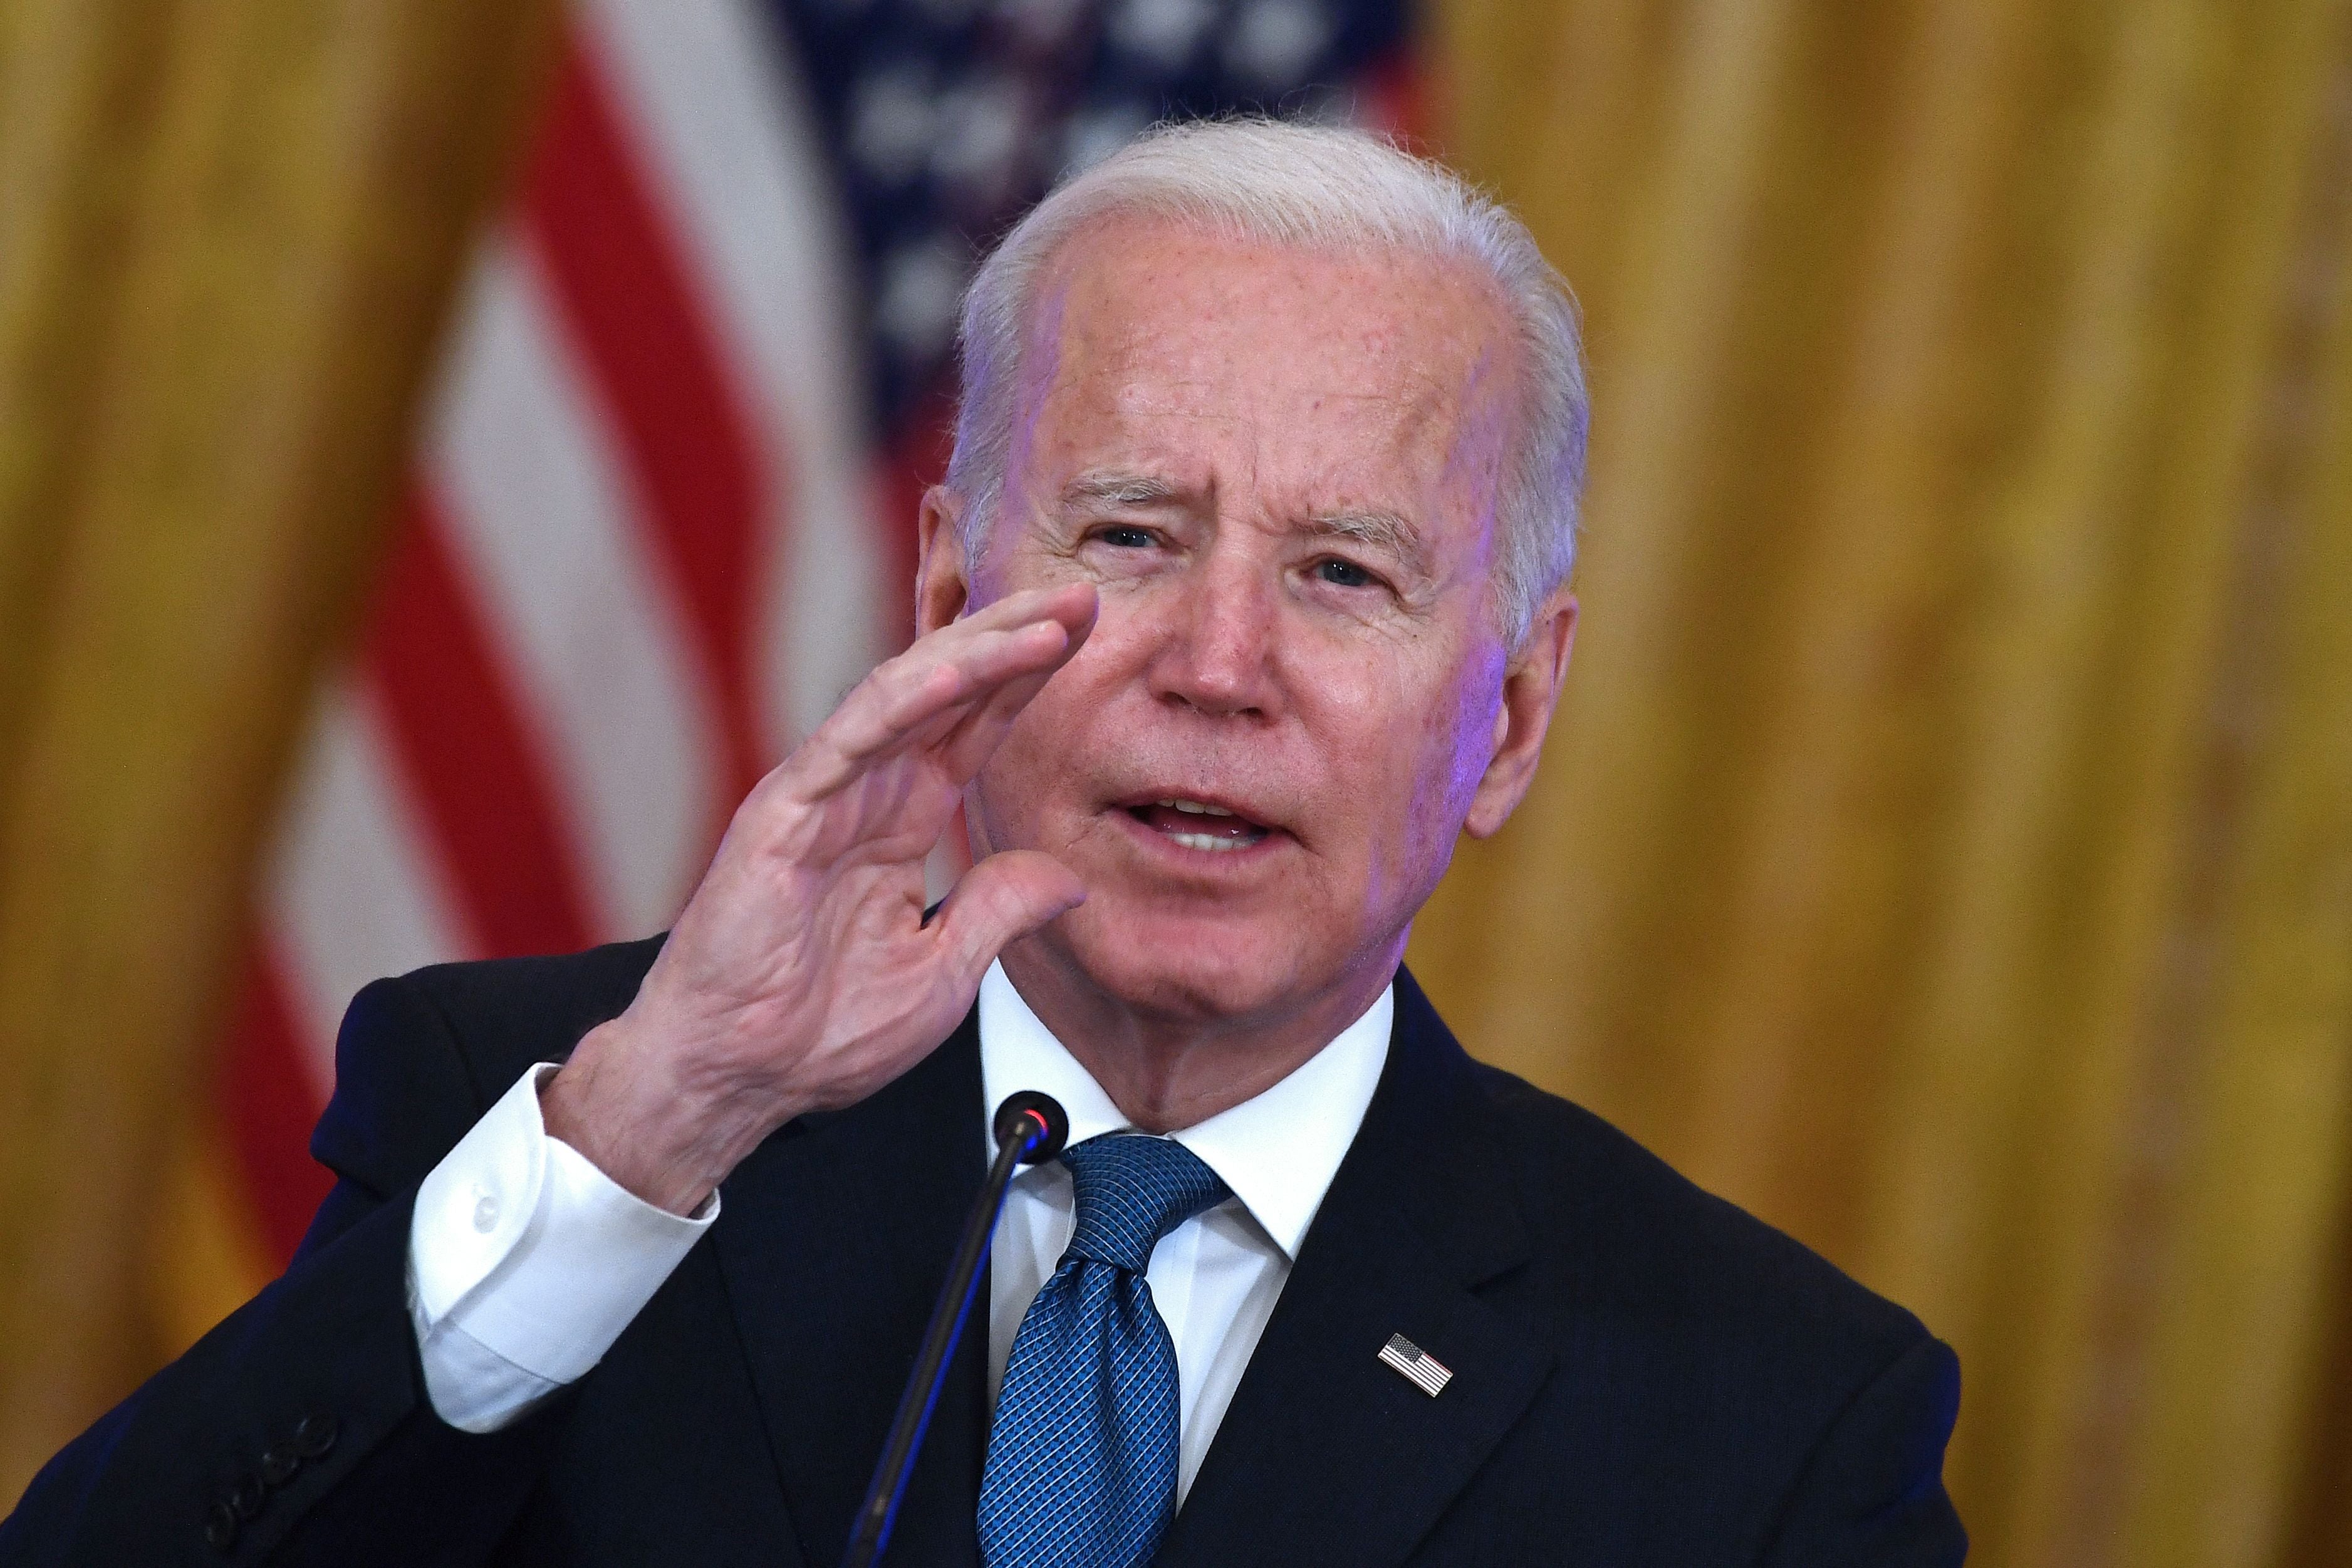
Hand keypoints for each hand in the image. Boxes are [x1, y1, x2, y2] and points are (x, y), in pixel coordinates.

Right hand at [543, 584, 1097, 1213]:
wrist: (736, 1078)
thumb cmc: (819, 1036)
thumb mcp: (944, 977)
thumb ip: (1000, 913)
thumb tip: (1069, 877)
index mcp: (901, 823)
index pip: (975, 729)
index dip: (1028, 680)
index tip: (1089, 634)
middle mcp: (865, 793)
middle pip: (949, 692)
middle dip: (1014, 639)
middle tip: (1084, 596)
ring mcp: (822, 795)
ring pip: (906, 696)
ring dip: (979, 653)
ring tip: (1047, 622)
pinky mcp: (782, 811)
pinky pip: (851, 738)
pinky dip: (907, 700)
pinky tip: (963, 671)